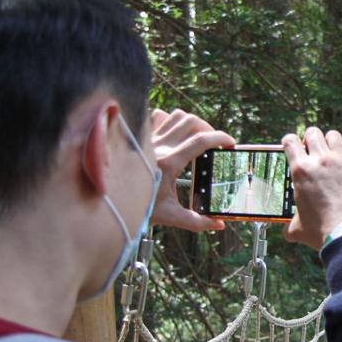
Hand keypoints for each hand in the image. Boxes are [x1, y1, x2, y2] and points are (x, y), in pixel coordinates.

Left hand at [150, 109, 234, 231]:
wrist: (110, 202)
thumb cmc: (139, 208)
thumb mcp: (170, 216)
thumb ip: (197, 221)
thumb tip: (219, 225)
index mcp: (169, 163)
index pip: (200, 140)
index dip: (220, 137)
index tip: (231, 143)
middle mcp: (158, 146)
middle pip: (191, 122)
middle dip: (209, 129)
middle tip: (215, 143)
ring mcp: (148, 139)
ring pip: (176, 116)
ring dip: (192, 122)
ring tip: (199, 135)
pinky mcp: (141, 138)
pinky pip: (158, 117)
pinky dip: (171, 120)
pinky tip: (176, 133)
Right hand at [282, 127, 341, 249]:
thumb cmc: (323, 231)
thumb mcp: (298, 229)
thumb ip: (290, 225)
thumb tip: (287, 231)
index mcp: (301, 170)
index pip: (290, 141)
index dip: (291, 142)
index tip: (294, 146)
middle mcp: (321, 160)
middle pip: (313, 133)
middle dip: (312, 139)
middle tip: (315, 150)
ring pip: (335, 136)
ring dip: (332, 143)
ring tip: (335, 155)